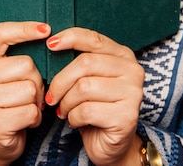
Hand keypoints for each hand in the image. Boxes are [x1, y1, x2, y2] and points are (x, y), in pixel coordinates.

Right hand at [0, 21, 50, 164]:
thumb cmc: (7, 98)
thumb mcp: (5, 72)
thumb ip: (18, 55)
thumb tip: (48, 37)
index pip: (1, 34)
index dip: (24, 28)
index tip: (46, 30)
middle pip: (26, 65)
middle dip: (36, 80)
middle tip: (27, 92)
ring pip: (31, 89)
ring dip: (36, 101)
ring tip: (24, 106)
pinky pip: (31, 111)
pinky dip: (35, 118)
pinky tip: (24, 121)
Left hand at [45, 28, 143, 165]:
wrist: (111, 145)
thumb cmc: (95, 107)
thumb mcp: (88, 78)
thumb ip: (79, 61)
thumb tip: (51, 43)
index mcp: (123, 55)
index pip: (94, 39)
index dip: (70, 38)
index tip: (50, 44)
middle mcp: (133, 70)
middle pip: (85, 63)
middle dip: (61, 81)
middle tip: (51, 96)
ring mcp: (133, 93)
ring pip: (83, 87)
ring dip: (66, 101)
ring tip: (63, 110)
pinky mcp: (126, 116)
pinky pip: (86, 110)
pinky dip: (73, 117)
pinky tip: (74, 121)